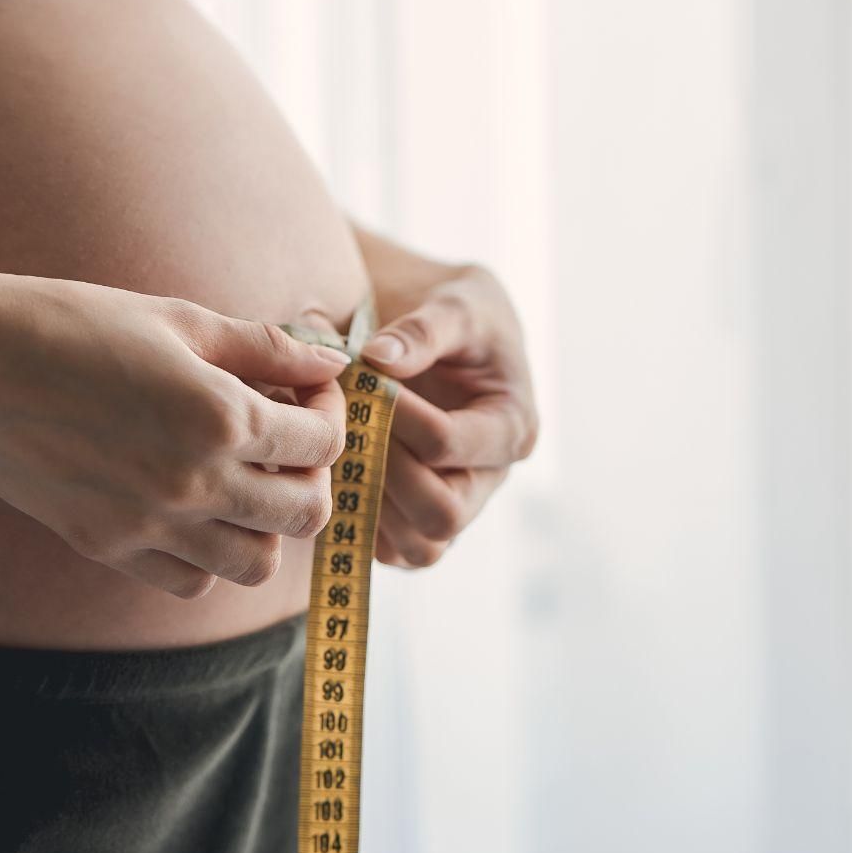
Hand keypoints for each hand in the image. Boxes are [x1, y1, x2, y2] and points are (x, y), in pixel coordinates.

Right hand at [0, 260, 350, 598]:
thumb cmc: (73, 321)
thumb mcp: (180, 319)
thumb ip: (266, 347)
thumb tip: (333, 361)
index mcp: (220, 416)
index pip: (322, 443)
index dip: (330, 414)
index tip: (307, 393)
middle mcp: (192, 481)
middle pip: (305, 515)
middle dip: (312, 477)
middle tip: (288, 443)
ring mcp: (147, 522)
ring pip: (253, 563)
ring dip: (264, 526)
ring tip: (243, 480)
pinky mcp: (104, 545)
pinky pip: (188, 580)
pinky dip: (207, 553)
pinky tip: (192, 504)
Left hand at [355, 263, 538, 567]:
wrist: (445, 328)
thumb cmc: (459, 311)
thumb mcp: (455, 302)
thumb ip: (423, 329)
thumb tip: (379, 359)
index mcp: (512, 425)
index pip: (447, 444)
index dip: (393, 416)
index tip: (359, 378)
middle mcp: (490, 476)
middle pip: (441, 514)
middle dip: (382, 470)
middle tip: (346, 424)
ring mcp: (458, 504)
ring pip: (418, 546)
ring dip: (368, 502)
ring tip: (341, 445)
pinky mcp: (422, 520)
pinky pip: (394, 550)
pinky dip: (361, 521)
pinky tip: (339, 467)